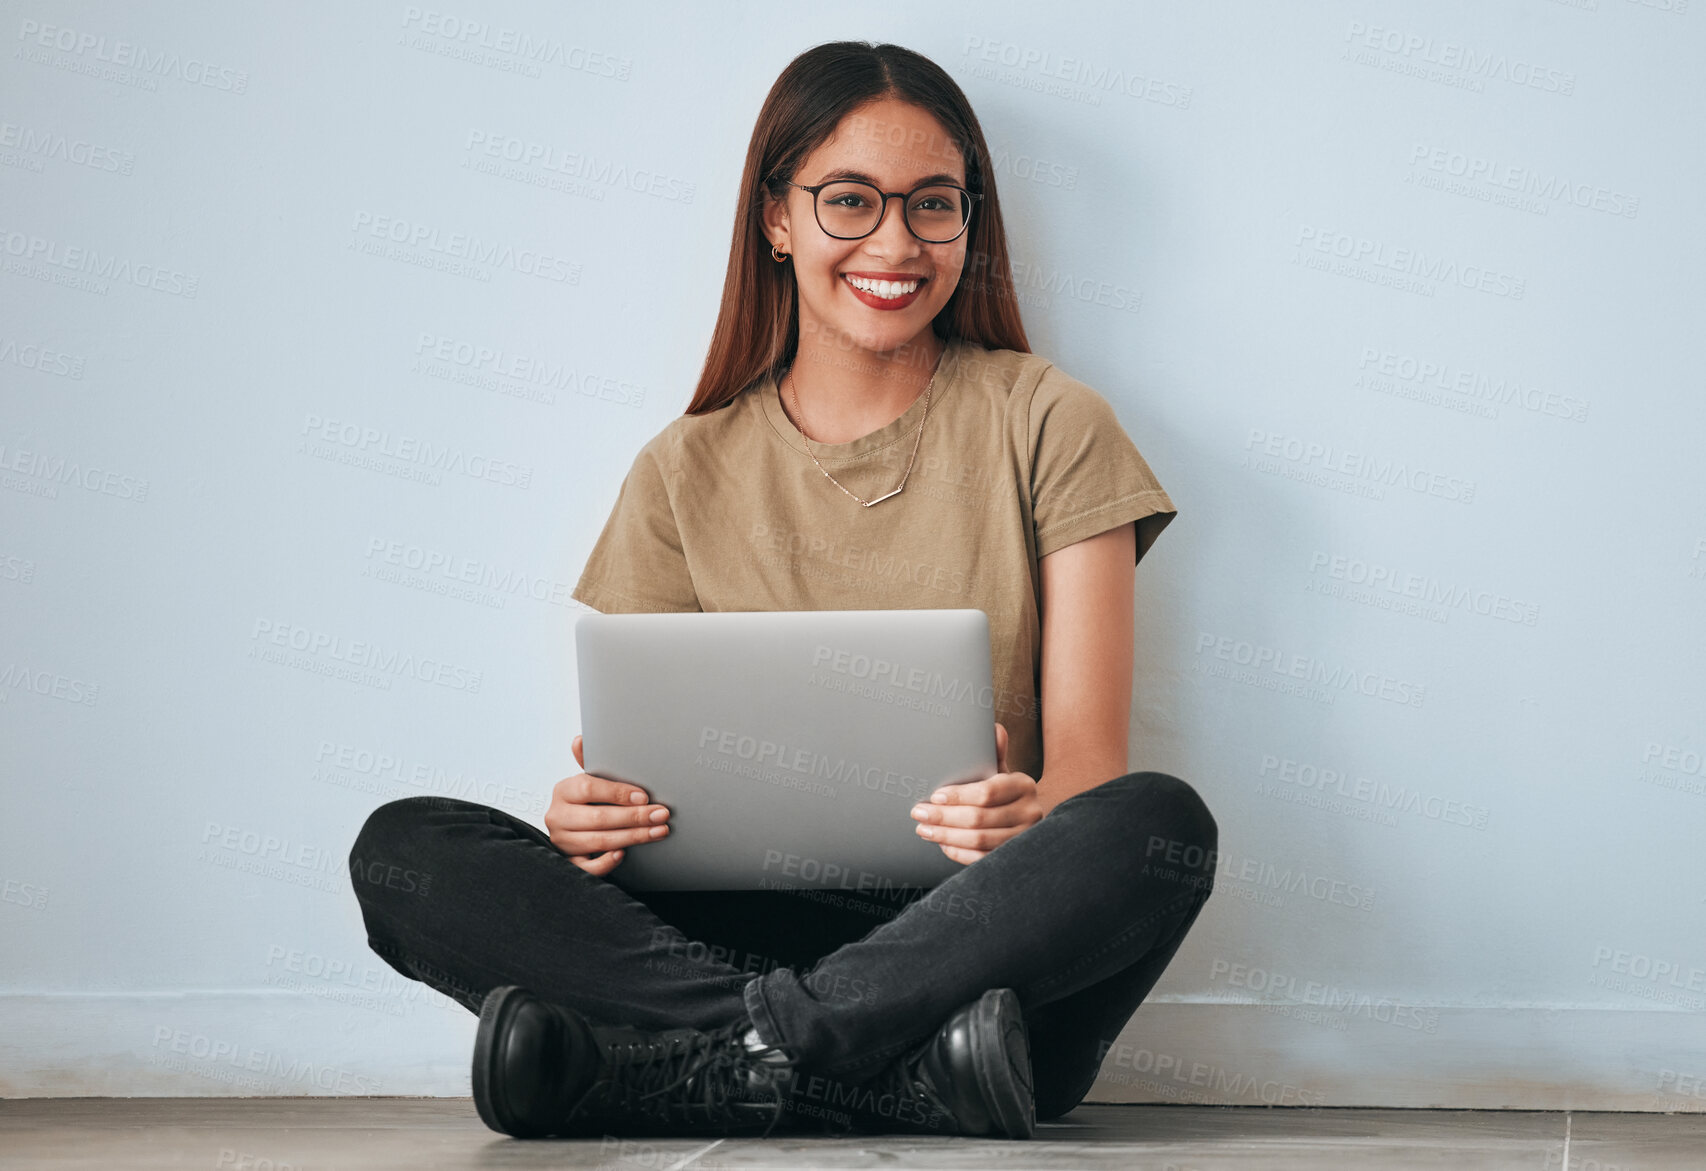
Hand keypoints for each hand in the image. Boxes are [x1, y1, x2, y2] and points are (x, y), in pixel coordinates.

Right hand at [544, 734, 670, 876]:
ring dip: (632, 837)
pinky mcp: (568, 861)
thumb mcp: (589, 781)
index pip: (589, 788)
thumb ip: (588, 762)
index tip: (644, 796)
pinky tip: (623, 854)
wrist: (574, 829)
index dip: (618, 792)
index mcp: (563, 790)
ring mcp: (562, 841)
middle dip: (634, 817)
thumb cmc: (587, 802)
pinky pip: (586, 867)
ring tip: (657, 831)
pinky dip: (605, 862)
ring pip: (598, 842)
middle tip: (661, 814)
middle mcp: (558, 816)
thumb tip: (580, 740)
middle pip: (598, 818)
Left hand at [909, 722, 1042, 865]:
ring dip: (946, 836)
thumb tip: (995, 729)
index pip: (988, 792)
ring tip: (924, 829)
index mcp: (1023, 786)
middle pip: (980, 819)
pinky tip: (943, 844)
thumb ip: (995, 752)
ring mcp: (1022, 838)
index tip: (935, 796)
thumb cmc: (1006, 791)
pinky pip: (981, 858)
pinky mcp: (1013, 856)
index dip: (959, 796)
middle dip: (944, 817)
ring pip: (979, 840)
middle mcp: (1029, 813)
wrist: (1027, 816)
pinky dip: (959, 852)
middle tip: (919, 813)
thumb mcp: (1002, 770)